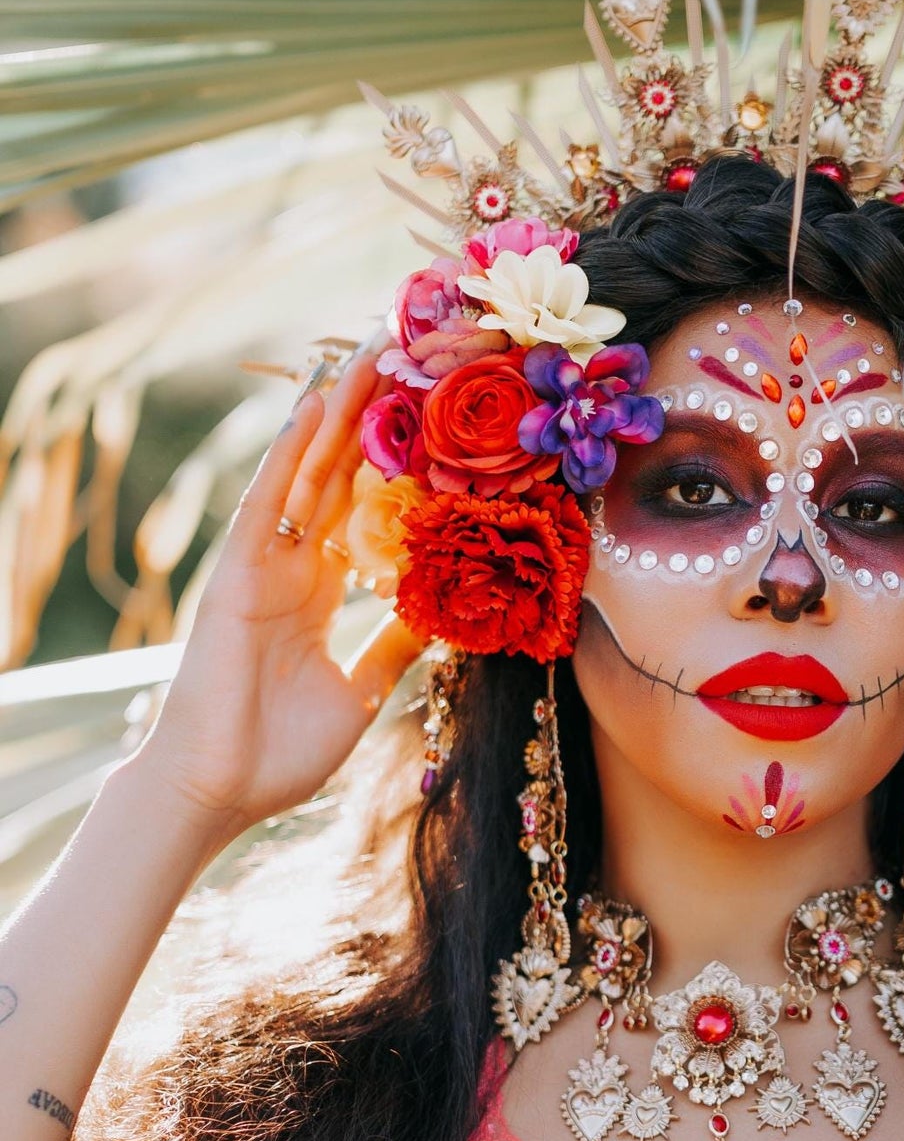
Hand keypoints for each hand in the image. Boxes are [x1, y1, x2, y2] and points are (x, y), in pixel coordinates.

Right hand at [139, 346, 425, 840]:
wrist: (220, 789)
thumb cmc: (281, 752)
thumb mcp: (363, 691)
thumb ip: (395, 645)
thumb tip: (446, 615)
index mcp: (320, 592)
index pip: (367, 512)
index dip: (401, 467)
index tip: (441, 419)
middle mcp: (293, 566)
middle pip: (342, 475)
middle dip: (376, 417)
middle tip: (415, 354)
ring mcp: (263, 563)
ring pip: (308, 473)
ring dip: (340, 413)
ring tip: (375, 351)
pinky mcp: (237, 571)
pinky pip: (268, 499)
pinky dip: (290, 453)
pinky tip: (316, 405)